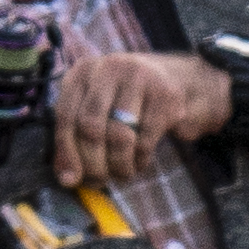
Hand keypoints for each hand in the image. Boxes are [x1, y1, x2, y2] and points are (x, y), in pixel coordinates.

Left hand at [44, 45, 228, 191]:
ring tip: (122, 173)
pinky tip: (140, 161)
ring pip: (119, 136)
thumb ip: (77, 139)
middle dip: (93, 163)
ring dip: (119, 165)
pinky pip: (145, 140)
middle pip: (90, 126)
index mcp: (83, 72)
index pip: (65, 115)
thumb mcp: (99, 110)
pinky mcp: (166, 94)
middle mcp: (109, 67)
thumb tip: (66, 179)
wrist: (183, 82)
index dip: (66, 152)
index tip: (70, 180)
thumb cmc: (130, 102)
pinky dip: (140, 160)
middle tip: (100, 181)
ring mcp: (139, 77)